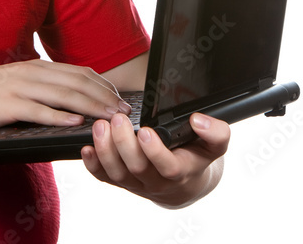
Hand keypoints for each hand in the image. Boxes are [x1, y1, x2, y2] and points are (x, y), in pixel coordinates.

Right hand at [0, 60, 131, 129]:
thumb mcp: (17, 80)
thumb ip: (41, 84)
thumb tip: (68, 97)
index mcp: (37, 66)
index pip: (79, 72)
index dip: (103, 85)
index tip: (120, 99)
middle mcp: (32, 73)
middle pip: (78, 83)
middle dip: (104, 97)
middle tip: (123, 112)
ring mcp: (20, 88)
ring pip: (64, 95)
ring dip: (91, 107)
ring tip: (109, 118)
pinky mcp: (8, 105)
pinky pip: (39, 111)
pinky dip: (60, 117)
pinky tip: (76, 124)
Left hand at [81, 112, 230, 208]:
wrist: (187, 183)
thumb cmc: (198, 156)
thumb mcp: (215, 145)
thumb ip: (216, 133)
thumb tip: (198, 120)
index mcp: (182, 171)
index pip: (168, 167)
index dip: (155, 151)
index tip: (145, 129)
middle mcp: (158, 181)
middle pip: (137, 168)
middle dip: (124, 143)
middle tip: (116, 120)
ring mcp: (138, 183)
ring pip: (118, 174)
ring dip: (105, 150)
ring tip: (100, 126)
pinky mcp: (123, 182)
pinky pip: (105, 177)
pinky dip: (93, 164)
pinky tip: (86, 147)